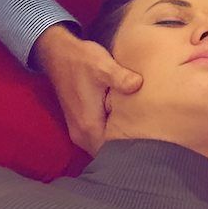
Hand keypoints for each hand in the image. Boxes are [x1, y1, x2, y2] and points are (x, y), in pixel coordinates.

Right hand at [32, 25, 142, 154]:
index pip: (112, 154)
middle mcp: (81, 134)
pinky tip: (124, 122)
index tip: (150, 144)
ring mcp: (78, 130)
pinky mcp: (80, 124)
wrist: (58, 54)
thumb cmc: (81, 60)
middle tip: (149, 138)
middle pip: (107, 154)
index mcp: (89, 126)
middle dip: (127, 148)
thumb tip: (139, 84)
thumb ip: (121, 77)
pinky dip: (110, 134)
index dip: (131, 150)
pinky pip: (97, 138)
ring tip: (140, 131)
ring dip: (118, 140)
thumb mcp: (103, 65)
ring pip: (102, 146)